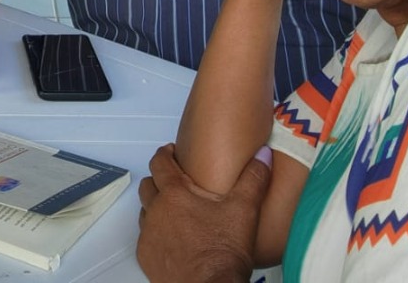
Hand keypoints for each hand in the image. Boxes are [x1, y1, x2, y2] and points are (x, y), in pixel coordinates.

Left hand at [136, 143, 268, 282]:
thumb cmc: (222, 253)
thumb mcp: (244, 211)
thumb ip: (253, 180)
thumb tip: (262, 156)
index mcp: (174, 195)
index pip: (159, 162)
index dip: (165, 153)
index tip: (171, 151)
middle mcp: (156, 212)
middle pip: (148, 185)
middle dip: (158, 179)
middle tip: (174, 181)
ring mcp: (149, 235)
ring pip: (145, 211)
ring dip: (156, 207)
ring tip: (174, 211)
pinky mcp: (147, 257)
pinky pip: (145, 238)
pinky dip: (156, 233)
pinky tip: (170, 238)